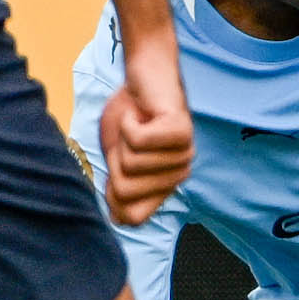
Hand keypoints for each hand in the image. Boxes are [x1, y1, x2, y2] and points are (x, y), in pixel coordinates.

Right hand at [101, 32, 194, 225]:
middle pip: (126, 189)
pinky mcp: (181, 131)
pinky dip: (128, 123)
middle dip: (115, 161)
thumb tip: (118, 221)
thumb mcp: (115, 161)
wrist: (142, 78)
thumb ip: (118, 191)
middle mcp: (180, 174)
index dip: (114, 193)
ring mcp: (184, 153)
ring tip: (136, 124)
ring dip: (122, 139)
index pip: (133, 218)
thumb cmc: (129, 118)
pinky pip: (138, 140)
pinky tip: (140, 114)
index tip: (120, 165)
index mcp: (165, 187)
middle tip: (129, 139)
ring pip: (130, 164)